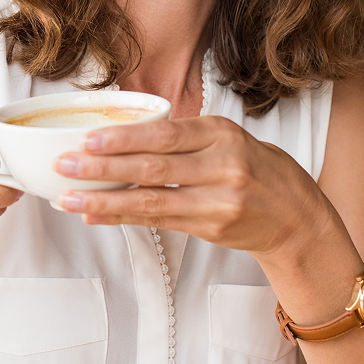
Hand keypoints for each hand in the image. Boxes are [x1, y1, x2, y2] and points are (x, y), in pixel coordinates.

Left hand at [54, 115, 330, 258]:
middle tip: (65, 165)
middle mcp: (221, 167)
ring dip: (105, 200)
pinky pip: (159, 222)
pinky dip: (124, 217)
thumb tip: (126, 137)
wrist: (297, 217)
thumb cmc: (259, 169)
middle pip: (153, 167)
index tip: (89, 138)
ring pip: (151, 200)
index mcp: (222, 134)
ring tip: (70, 198)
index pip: (166, 135)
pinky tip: (97, 216)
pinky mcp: (211, 229)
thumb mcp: (229, 138)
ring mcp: (217, 202)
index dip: (125, 138)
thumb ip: (186, 136)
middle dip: (103, 167)